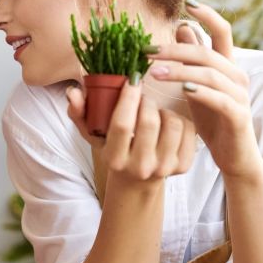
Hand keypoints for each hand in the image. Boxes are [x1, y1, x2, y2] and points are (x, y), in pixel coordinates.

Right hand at [67, 83, 196, 185]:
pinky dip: (179, 119)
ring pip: (173, 123)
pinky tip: (168, 124)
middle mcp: (140, 167)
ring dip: (164, 111)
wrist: (137, 181)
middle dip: (147, 101)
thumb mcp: (93, 135)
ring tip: (154, 114)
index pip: (122, 124)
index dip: (128, 98)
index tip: (132, 81)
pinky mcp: (184, 165)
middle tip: (142, 98)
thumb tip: (73, 92)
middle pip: (149, 122)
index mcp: (115, 159)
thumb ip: (79, 112)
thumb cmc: (114, 149)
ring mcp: (165, 168)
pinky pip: (189, 129)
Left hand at [148, 0, 262, 180]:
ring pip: (210, 73)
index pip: (222, 31)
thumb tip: (182, 27)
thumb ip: (192, 59)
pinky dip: (200, 91)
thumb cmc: (212, 119)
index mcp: (227, 65)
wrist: (234, 156)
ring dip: (179, 70)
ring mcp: (240, 95)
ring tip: (153, 71)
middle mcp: (237, 75)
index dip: (207, 15)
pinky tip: (183, 89)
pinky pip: (219, 98)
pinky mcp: (238, 115)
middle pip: (206, 53)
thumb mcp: (198, 85)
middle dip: (174, 49)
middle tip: (147, 50)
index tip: (187, 3)